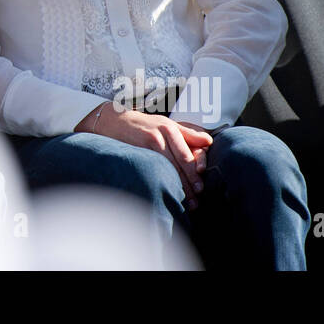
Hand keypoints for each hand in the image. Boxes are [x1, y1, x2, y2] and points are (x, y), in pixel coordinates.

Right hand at [79, 105, 212, 205]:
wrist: (114, 120)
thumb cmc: (144, 125)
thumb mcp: (166, 124)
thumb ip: (188, 134)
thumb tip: (209, 142)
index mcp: (171, 129)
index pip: (187, 155)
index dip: (195, 174)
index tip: (201, 188)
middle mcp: (161, 135)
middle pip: (179, 164)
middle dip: (189, 184)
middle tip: (196, 201)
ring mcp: (148, 143)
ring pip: (168, 169)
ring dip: (178, 188)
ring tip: (185, 204)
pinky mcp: (136, 150)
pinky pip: (152, 169)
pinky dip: (160, 182)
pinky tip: (164, 193)